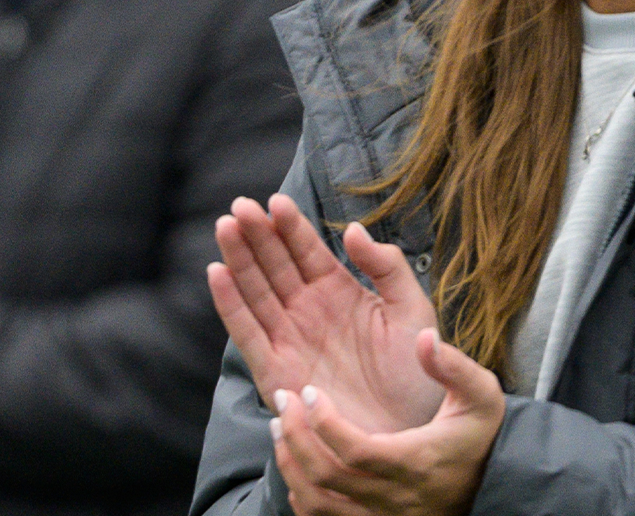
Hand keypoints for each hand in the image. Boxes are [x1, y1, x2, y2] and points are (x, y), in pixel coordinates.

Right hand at [208, 194, 443, 433]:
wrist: (411, 433)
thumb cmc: (417, 373)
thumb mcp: (412, 310)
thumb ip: (387, 267)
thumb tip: (354, 229)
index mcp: (339, 292)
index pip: (307, 250)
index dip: (290, 225)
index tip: (275, 201)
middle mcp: (308, 311)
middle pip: (274, 264)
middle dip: (256, 234)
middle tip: (239, 205)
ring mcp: (289, 338)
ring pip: (255, 291)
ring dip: (238, 259)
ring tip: (225, 226)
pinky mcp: (275, 370)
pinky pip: (246, 333)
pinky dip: (229, 304)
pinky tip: (217, 272)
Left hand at [270, 328, 504, 515]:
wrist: (493, 485)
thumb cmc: (479, 437)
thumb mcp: (481, 396)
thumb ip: (454, 366)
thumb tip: (425, 337)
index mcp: (416, 462)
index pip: (356, 451)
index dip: (324, 423)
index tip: (309, 391)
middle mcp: (395, 498)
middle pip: (327, 477)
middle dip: (296, 437)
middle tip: (283, 402)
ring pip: (318, 504)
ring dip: (291, 465)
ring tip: (282, 428)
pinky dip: (302, 494)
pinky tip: (297, 463)